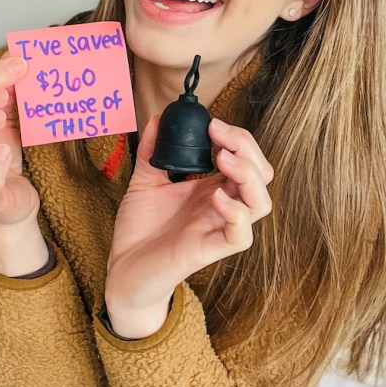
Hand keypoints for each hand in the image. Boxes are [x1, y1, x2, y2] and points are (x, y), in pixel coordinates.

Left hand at [104, 116, 273, 337]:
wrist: (123, 268)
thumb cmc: (140, 229)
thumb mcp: (145, 180)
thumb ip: (153, 150)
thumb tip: (157, 117)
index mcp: (213, 187)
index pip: (245, 158)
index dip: (237, 138)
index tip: (211, 123)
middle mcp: (222, 206)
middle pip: (262, 175)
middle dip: (247, 149)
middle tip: (219, 136)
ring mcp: (219, 228)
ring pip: (261, 203)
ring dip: (248, 176)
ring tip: (223, 160)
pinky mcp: (210, 250)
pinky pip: (241, 236)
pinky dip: (235, 213)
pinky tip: (215, 197)